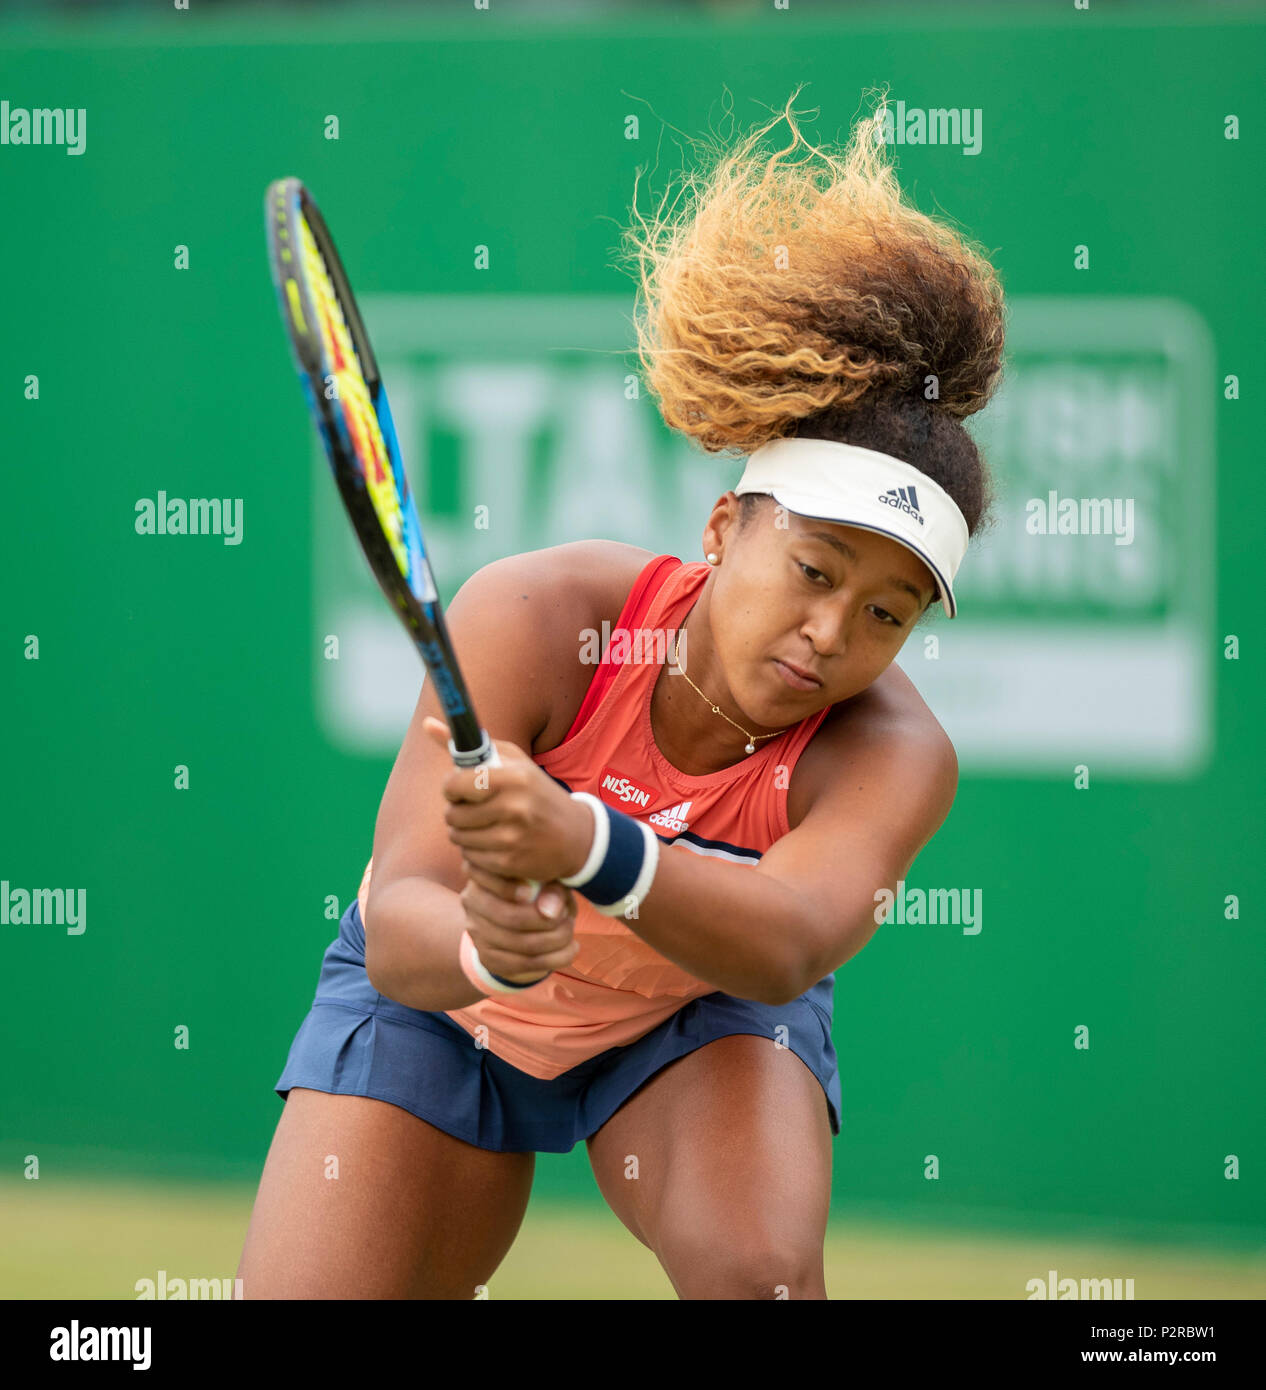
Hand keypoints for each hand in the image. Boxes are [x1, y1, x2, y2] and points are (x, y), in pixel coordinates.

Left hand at [422, 716, 593, 883]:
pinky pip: (470, 859)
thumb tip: (427, 725)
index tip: (460, 790)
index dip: (451, 788)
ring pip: (458, 838)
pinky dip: (475, 852)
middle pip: (452, 815)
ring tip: (484, 826)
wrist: (576, 836)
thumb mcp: (513, 762)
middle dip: (457, 812)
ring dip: (464, 834)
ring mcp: (512, 838)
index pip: (455, 784)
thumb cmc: (538, 793)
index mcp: (515, 777)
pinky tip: (493, 844)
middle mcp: (514, 807)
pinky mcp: (510, 864)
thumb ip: (469, 746)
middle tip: (474, 809)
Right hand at [459, 859, 579, 983]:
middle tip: (569, 919)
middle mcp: (472, 902)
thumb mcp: (549, 882)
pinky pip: (525, 964)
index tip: (554, 892)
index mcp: (483, 874)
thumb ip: (551, 888)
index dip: (527, 890)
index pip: (499, 881)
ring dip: (557, 941)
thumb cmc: (539, 892)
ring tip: (571, 933)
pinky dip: (555, 958)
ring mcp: (477, 933)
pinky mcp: (488, 959)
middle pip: (511, 918)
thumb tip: (553, 909)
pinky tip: (571, 949)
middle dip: (550, 922)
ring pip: (521, 944)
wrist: (524, 925)